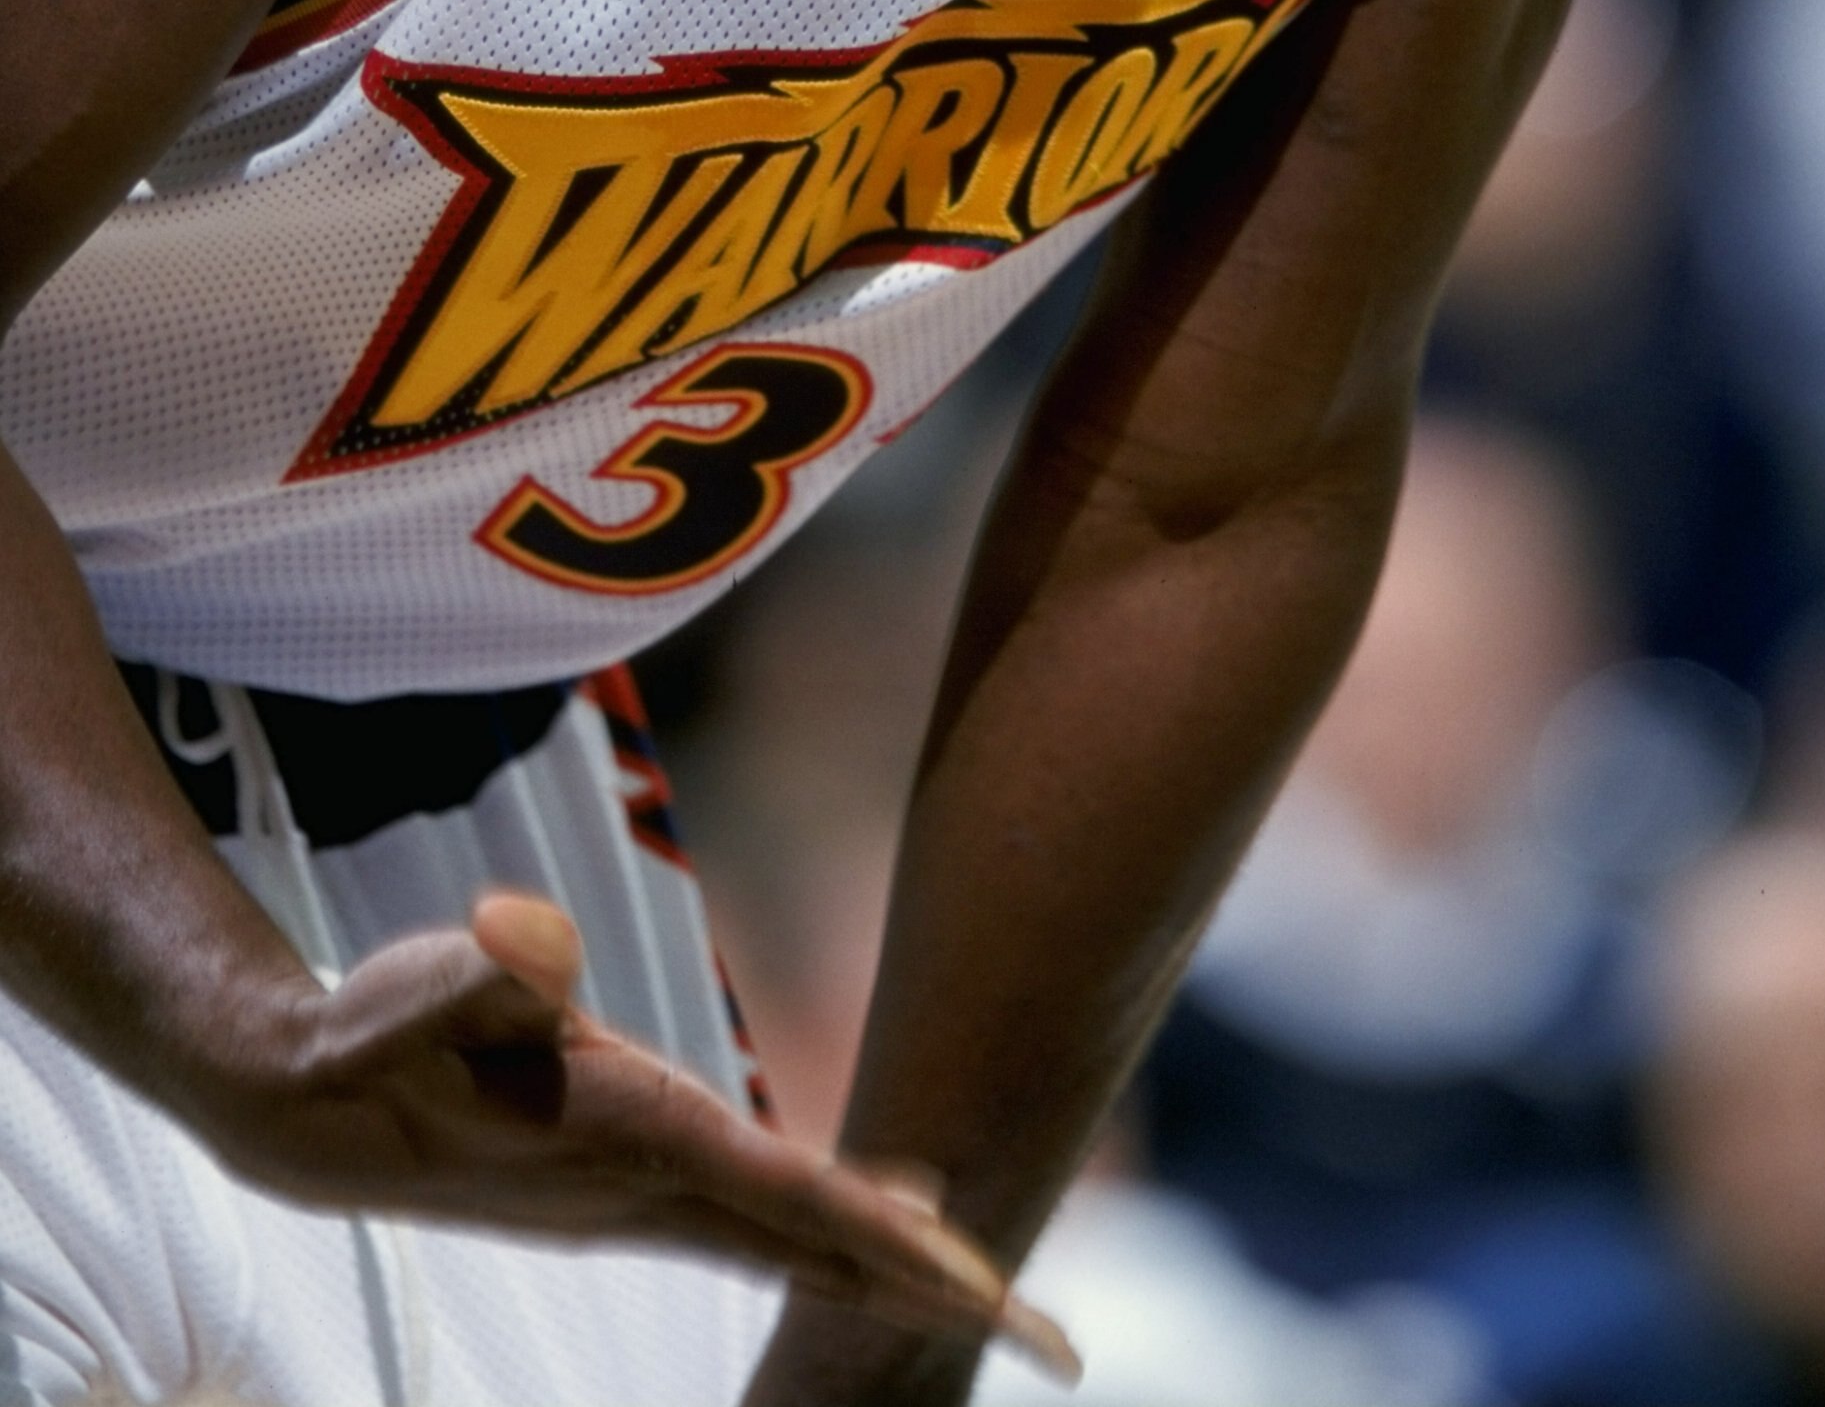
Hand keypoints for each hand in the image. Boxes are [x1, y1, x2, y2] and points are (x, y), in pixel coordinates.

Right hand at [198, 890, 1075, 1370]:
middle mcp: (656, 1191)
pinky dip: (839, 1229)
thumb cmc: (384, 1032)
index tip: (988, 1283)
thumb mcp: (432, 985)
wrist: (312, 1109)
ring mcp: (645, 1199)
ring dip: (899, 1269)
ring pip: (800, 1245)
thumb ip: (485, 970)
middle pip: (826, 1249)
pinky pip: (764, 1224)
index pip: (793, 1200)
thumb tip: (518, 935)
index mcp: (637, 1142)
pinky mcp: (630, 1186)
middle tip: (1059, 1341)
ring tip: (1002, 1295)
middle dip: (941, 1293)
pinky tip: (889, 1210)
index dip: (892, 1239)